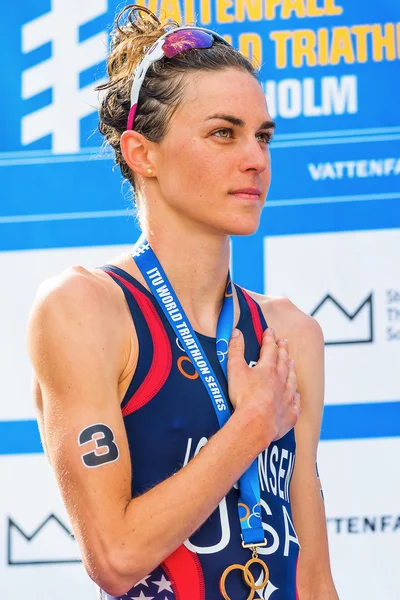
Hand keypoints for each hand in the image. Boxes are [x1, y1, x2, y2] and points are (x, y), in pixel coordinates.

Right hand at [227, 328, 299, 448]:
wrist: (257, 423)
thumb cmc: (245, 397)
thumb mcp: (235, 369)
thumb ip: (235, 350)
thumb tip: (236, 332)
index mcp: (268, 369)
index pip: (270, 349)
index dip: (269, 339)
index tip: (270, 331)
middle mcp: (281, 381)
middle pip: (284, 362)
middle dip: (283, 350)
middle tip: (284, 341)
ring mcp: (287, 398)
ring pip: (292, 380)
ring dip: (291, 370)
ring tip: (292, 363)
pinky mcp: (289, 414)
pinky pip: (295, 404)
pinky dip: (296, 398)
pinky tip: (296, 396)